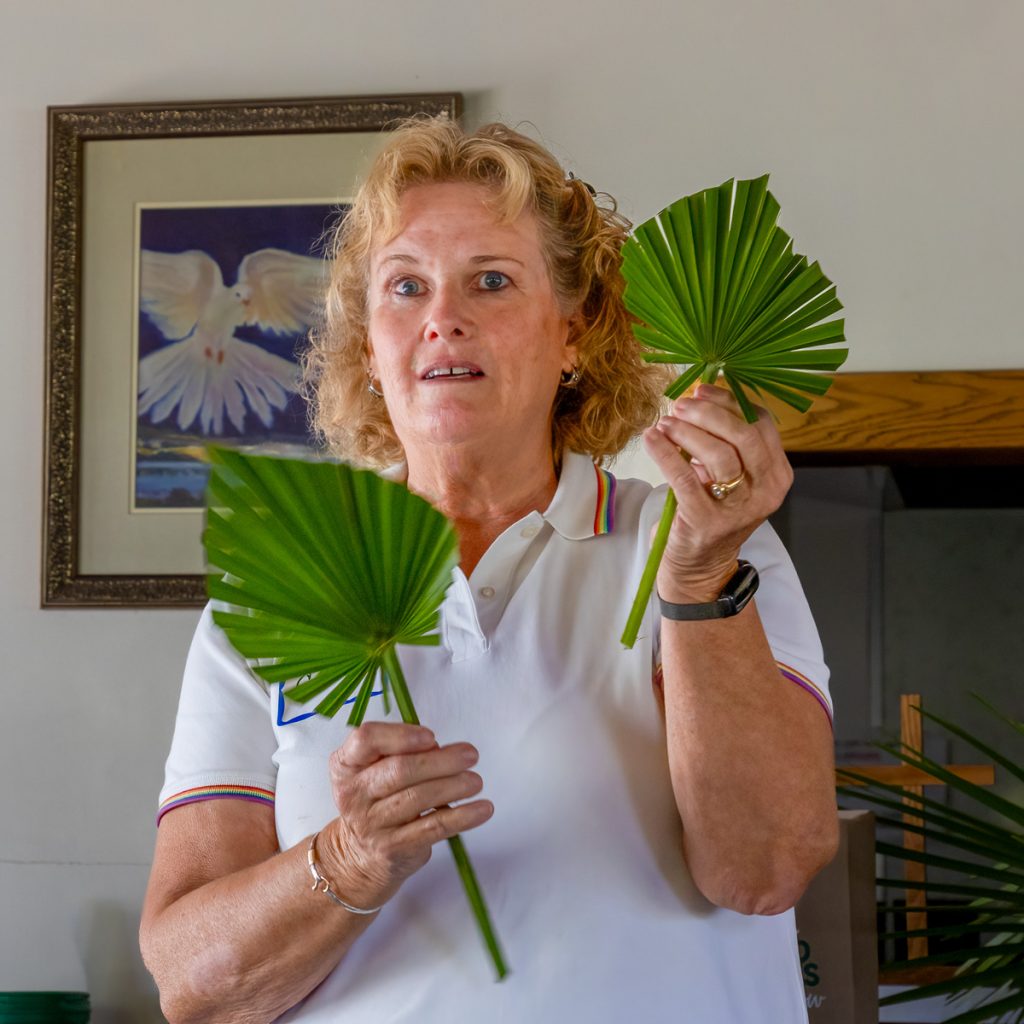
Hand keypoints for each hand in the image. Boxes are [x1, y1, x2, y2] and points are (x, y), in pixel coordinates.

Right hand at [318, 723, 492, 908]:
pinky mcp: (392, 848)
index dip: (401, 735)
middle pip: (400, 770)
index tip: (431, 737)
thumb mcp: (374, 770)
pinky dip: (462, 816)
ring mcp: (370, 824)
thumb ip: (400, 752)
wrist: (360, 854)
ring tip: (476, 781)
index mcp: (345, 764)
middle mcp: (352, 794)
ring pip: (419, 798)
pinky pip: (433, 827)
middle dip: (441, 761)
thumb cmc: (377, 800)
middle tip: (470, 755)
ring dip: (454, 786)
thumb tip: (439, 748)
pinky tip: (482, 808)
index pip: (366, 739)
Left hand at [643, 384, 792, 603]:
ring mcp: (740, 508)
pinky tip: (652, 439)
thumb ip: (724, 441)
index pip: (761, 424)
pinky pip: (684, 478)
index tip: (701, 390)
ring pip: (718, 455)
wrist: (700, 565)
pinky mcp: (708, 521)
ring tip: (665, 424)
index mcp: (776, 474)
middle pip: (743, 435)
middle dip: (708, 413)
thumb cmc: (712, 510)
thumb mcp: (731, 476)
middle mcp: (766, 491)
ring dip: (687, 433)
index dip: (730, 402)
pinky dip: (665, 453)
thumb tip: (696, 397)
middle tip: (680, 405)